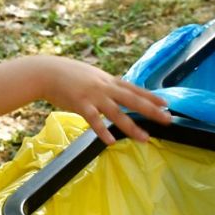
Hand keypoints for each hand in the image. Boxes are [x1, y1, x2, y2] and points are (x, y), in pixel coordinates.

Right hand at [35, 56, 170, 144]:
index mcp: (108, 80)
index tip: (166, 104)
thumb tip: (116, 90)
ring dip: (132, 126)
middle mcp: (105, 87)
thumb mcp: (91, 75)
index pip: (134, 89)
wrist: (46, 72)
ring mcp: (94, 96)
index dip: (151, 96)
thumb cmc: (67, 74)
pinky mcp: (80, 104)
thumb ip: (104, 84)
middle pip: (132, 100)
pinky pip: (94, 121)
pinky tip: (111, 141)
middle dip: (151, 110)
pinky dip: (103, 131)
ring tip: (145, 138)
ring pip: (117, 113)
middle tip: (167, 119)